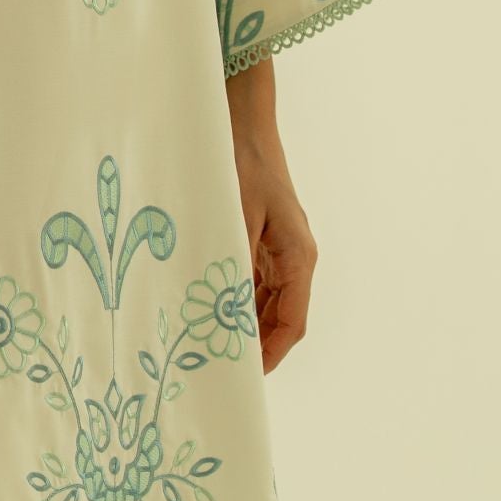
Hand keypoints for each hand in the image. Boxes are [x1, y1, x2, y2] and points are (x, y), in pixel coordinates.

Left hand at [223, 56, 315, 369]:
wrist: (241, 123)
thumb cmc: (239, 164)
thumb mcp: (233, 215)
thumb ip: (233, 261)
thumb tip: (223, 310)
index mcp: (297, 257)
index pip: (292, 323)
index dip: (271, 355)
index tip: (244, 378)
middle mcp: (293, 260)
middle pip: (278, 321)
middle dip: (252, 349)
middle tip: (215, 372)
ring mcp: (277, 253)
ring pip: (263, 307)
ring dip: (240, 328)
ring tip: (207, 351)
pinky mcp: (260, 244)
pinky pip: (250, 286)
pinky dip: (232, 305)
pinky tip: (203, 315)